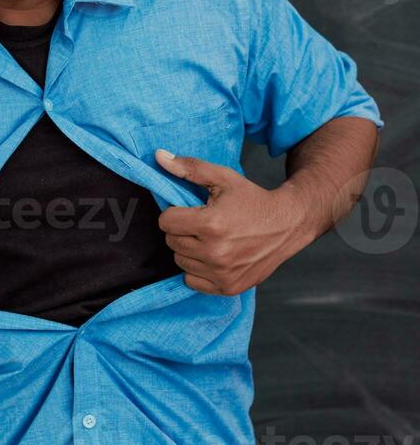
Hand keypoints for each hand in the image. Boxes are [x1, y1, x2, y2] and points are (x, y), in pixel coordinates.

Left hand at [155, 150, 305, 294]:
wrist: (287, 224)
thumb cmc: (252, 199)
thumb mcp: (222, 177)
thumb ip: (189, 168)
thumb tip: (158, 156)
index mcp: (210, 224)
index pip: (166, 222)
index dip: (174, 212)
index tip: (190, 209)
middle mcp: (215, 252)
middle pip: (171, 242)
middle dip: (181, 230)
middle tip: (201, 223)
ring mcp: (222, 273)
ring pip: (180, 261)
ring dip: (188, 250)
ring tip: (209, 238)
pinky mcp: (228, 287)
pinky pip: (192, 281)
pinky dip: (197, 269)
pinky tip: (213, 256)